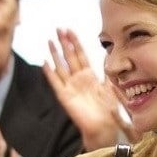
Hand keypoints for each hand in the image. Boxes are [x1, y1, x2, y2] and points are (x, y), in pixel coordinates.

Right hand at [43, 28, 136, 149]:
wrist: (104, 126)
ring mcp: (70, 87)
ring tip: (49, 41)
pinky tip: (44, 62)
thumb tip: (108, 56)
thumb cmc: (108, 109)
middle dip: (64, 43)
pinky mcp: (65, 97)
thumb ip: (107, 72)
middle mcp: (78, 79)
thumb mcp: (111, 87)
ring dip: (55, 54)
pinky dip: (49, 73)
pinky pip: (56, 83)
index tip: (70, 30)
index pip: (80, 55)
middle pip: (69, 57)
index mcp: (89, 76)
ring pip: (60, 67)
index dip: (75, 42)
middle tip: (58, 29)